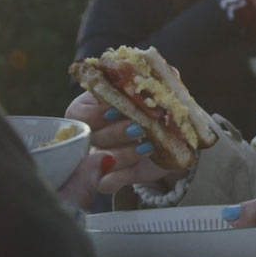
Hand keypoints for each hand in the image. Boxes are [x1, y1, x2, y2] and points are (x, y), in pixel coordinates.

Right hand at [62, 91, 185, 196]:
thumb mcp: (160, 93)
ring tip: (148, 146)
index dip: (95, 112)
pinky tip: (134, 169)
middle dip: (115, 132)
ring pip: (98, 160)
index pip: (79, 111)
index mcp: (96, 107)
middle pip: (90, 136)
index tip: (115, 109)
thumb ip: (158, 80)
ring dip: (123, 153)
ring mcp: (101, 158)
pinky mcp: (113, 178)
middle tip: (138, 128)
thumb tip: (162, 73)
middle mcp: (95, 132)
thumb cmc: (161, 112)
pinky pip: (104, 183)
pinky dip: (116, 178)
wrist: (177, 144)